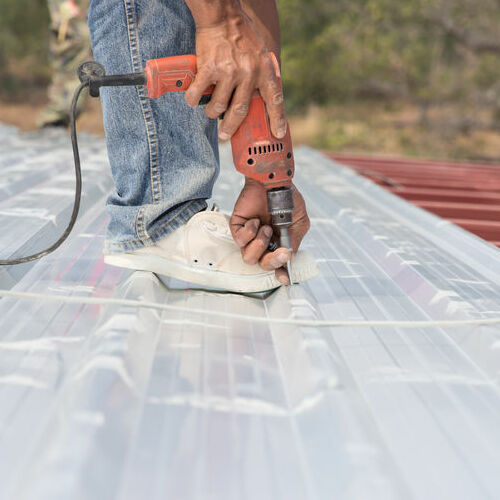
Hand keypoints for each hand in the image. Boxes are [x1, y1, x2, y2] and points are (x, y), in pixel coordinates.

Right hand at [185, 10, 286, 140]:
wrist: (222, 15)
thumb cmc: (241, 35)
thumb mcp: (260, 54)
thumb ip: (261, 75)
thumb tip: (259, 99)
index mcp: (264, 70)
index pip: (275, 99)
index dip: (277, 119)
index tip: (278, 133)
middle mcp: (248, 73)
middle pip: (240, 110)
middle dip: (232, 127)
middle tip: (226, 135)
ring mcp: (228, 72)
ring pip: (219, 106)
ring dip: (213, 113)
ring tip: (211, 112)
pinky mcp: (209, 68)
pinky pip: (199, 93)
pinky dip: (194, 99)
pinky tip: (193, 100)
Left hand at [230, 179, 309, 284]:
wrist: (273, 180)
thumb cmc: (287, 198)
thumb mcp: (299, 222)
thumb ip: (295, 242)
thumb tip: (289, 258)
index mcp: (279, 242)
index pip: (277, 264)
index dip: (280, 273)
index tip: (285, 279)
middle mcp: (264, 242)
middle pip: (263, 264)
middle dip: (273, 261)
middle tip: (281, 251)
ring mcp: (250, 236)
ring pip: (249, 258)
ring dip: (261, 243)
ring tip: (266, 227)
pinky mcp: (237, 228)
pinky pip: (240, 241)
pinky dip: (250, 232)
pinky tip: (255, 221)